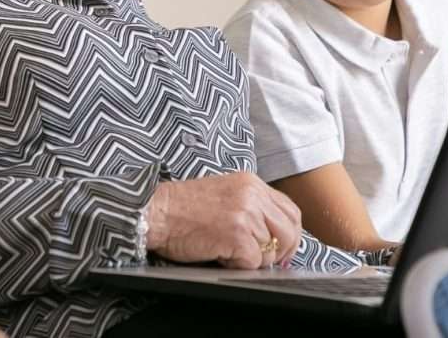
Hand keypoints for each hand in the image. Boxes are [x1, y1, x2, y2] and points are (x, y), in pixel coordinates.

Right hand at [144, 172, 301, 268]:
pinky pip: (253, 262)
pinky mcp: (237, 234)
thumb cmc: (182, 208)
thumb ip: (251, 206)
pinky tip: (219, 253)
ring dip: (251, 258)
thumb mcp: (224, 194)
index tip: (282, 249)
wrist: (156, 212)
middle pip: (289, 231)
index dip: (290, 234)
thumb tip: (274, 235)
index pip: (291, 210)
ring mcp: (246, 214)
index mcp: (251, 183)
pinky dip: (237, 265)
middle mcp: (252, 195)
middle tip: (262, 259)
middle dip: (281, 251)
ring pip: (271, 250)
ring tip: (227, 249)